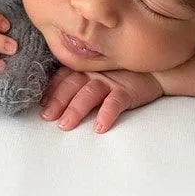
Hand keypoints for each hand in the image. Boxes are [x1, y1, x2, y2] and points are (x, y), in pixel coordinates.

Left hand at [39, 67, 163, 132]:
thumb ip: (77, 82)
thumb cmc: (120, 75)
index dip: (51, 91)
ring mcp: (110, 81)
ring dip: (76, 109)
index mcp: (84, 69)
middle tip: (48, 117)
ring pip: (89, 93)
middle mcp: (94, 73)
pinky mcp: (127, 90)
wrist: (154, 71)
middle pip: (72, 86)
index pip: (63, 78)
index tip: (41, 105)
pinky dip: (107, 114)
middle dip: (58, 101)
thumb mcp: (96, 75)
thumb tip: (50, 99)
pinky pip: (115, 102)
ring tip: (66, 125)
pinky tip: (99, 126)